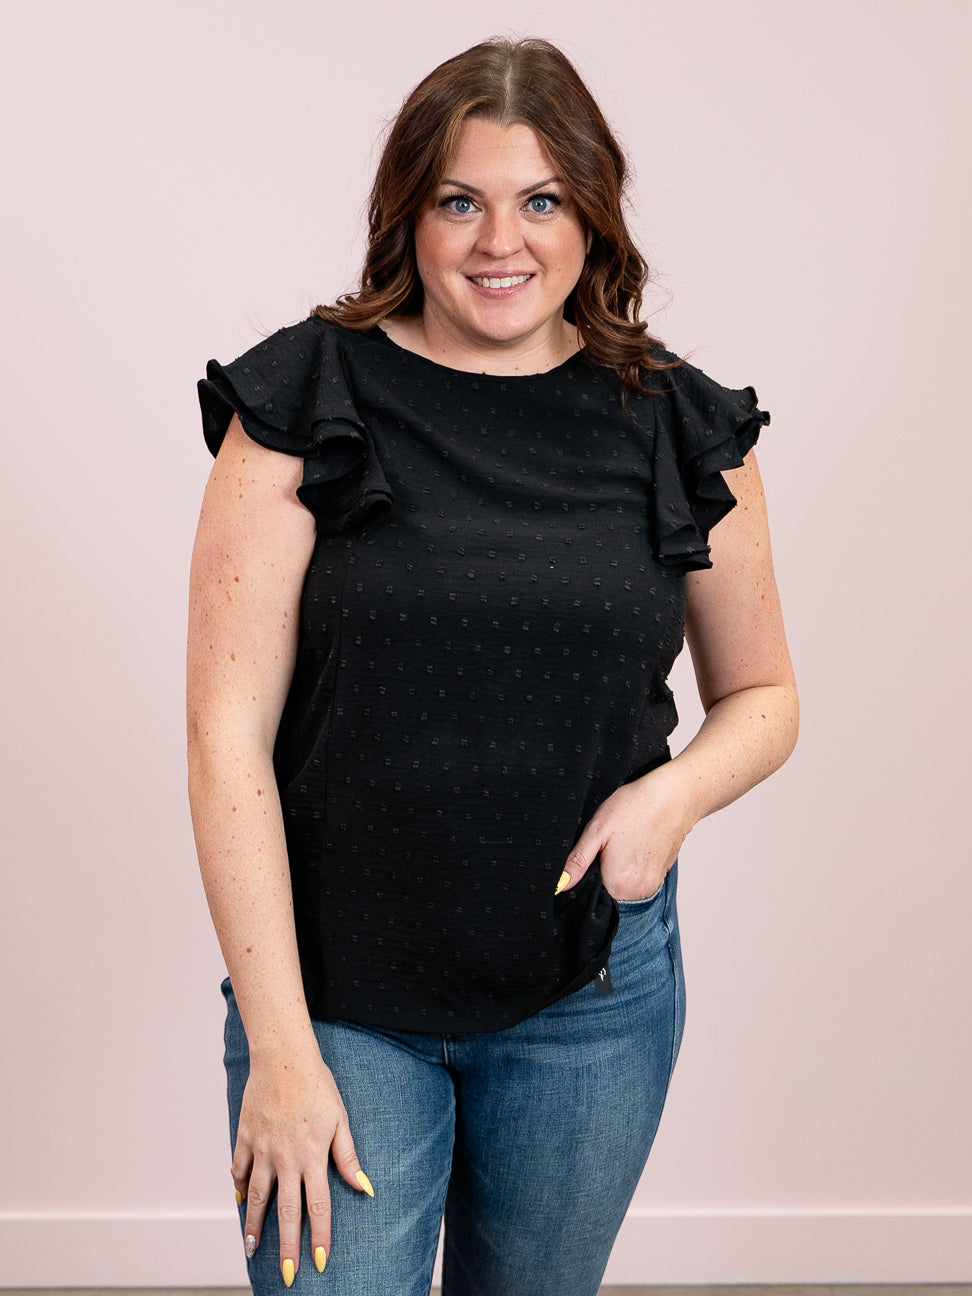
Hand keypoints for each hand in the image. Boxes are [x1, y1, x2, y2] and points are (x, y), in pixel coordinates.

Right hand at [231, 1047, 371, 1282]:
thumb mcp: (340, 1119)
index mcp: (313, 1156)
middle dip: (286, 1246)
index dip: (320, 1237)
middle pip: (286, 1211)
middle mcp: (286, 1158)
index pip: (318, 1207)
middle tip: (286, 1274)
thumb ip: (348, 1157)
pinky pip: (238, 1168)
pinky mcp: (245, 1136)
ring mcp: (262, 1148)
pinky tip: (238, 1202)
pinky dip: (237, 1186)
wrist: (284, 1056)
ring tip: (251, 1247)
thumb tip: (364, 1187)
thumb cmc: (318, 1085)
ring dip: (254, 1224)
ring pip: (255, 1196)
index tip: (320, 1262)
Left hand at [558, 762, 695, 900]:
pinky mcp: (661, 878)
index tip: (590, 856)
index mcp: (618, 884)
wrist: (675, 796)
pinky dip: (631, 867)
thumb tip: (560, 884)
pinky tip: (633, 844)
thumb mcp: (597, 829)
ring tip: (622, 843)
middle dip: (601, 873)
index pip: (589, 894)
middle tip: (606, 845)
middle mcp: (638, 893)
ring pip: (622, 886)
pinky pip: (637, 880)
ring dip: (617, 870)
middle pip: (607, 891)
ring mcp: (652, 886)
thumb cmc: (635, 806)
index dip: (584, 876)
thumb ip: (578, 860)